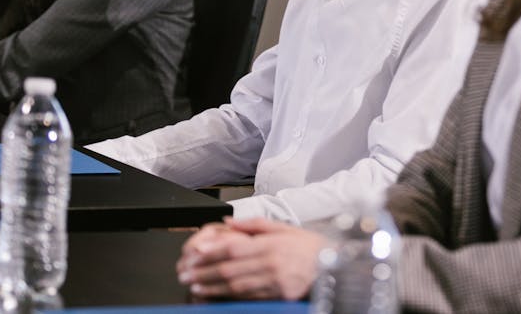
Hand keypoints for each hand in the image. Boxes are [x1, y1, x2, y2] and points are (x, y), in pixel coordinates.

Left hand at [176, 217, 326, 300]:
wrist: (334, 265)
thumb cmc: (309, 246)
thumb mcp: (283, 227)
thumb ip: (254, 224)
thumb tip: (228, 222)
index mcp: (270, 244)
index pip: (233, 249)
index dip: (210, 254)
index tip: (193, 257)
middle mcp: (271, 263)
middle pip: (230, 269)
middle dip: (204, 273)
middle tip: (186, 275)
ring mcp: (274, 282)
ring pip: (236, 286)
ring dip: (212, 287)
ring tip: (195, 287)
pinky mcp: (278, 296)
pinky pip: (249, 297)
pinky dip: (230, 298)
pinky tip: (217, 296)